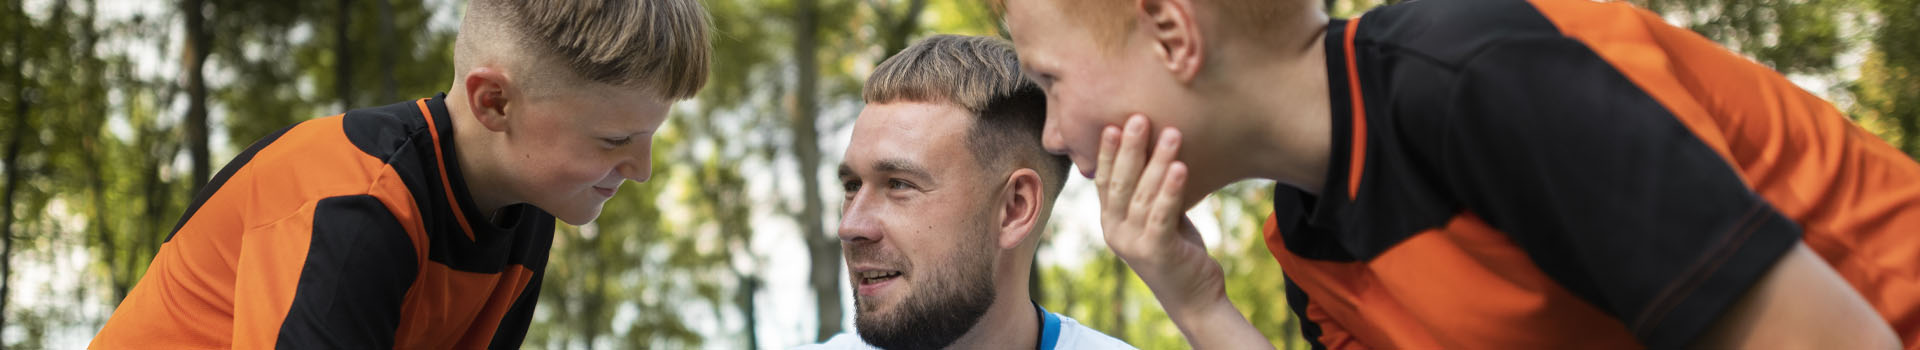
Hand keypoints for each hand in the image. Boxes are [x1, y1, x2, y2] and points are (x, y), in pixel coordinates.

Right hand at [1093, 115, 1223, 318]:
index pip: (1104, 181)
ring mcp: (1134, 244)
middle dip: (1129, 148)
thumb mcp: (1158, 219)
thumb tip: (1156, 153)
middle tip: (1139, 117)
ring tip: (1171, 133)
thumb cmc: (1178, 253)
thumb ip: (1149, 194)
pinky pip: (1162, 214)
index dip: (1107, 152)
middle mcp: (1116, 233)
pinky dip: (1171, 189)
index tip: (1113, 123)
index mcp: (1111, 222)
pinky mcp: (1157, 252)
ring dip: (1156, 161)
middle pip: (1119, 183)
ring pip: (1142, 195)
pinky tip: (1180, 167)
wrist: (1195, 298)